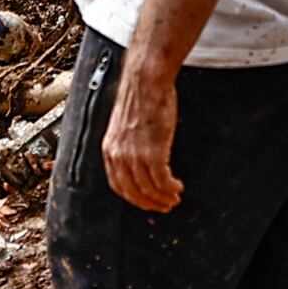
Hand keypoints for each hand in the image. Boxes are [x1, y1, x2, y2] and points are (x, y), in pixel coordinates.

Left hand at [100, 57, 181, 210]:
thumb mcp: (123, 126)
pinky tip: (178, 187)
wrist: (146, 82)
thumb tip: (136, 157)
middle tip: (164, 206)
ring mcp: (135, 156)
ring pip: (149, 190)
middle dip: (150, 203)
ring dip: (164, 198)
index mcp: (110, 150)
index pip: (118, 185)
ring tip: (174, 198)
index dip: (134, 198)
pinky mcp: (153, 152)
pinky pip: (162, 181)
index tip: (146, 201)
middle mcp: (119, 156)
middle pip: (133, 193)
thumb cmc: (140, 98)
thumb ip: (126, 144)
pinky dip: (171, 188)